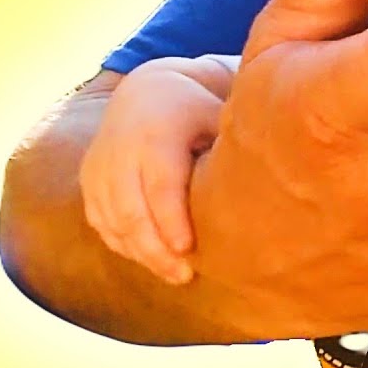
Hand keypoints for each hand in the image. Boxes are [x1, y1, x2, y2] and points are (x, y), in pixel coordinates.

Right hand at [80, 57, 223, 284]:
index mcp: (157, 131)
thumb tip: (279, 182)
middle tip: (184, 275)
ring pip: (112, 221)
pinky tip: (150, 259)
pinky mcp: (89, 180)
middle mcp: (120, 148)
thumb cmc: (198, 112)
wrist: (147, 92)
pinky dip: (123, 244)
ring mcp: (99, 165)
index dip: (170, 218)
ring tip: (174, 274)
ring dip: (140, 252)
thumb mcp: (218, 117)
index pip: (160, 183)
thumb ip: (237, 147)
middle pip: (130, 210)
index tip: (187, 249)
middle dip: (155, 248)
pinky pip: (100, 222)